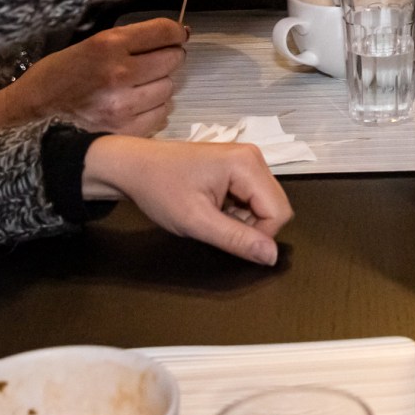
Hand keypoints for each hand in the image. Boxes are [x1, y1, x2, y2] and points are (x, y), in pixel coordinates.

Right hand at [9, 19, 189, 134]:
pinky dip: (153, 110)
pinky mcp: (124, 131)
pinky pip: (160, 115)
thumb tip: (175, 35)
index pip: (165, 32)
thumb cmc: (58, 76)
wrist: (29, 115)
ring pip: (168, 89)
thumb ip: (129, 41)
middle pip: (173, 60)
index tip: (175, 37)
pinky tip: (135, 108)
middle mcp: (119, 73)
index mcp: (108, 45)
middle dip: (168, 59)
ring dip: (159, 86)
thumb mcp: (89, 45)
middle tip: (153, 64)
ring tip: (139, 88)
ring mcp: (123, 105)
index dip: (175, 33)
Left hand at [82, 134, 291, 266]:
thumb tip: (272, 256)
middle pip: (275, 206)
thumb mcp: (196, 222)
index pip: (279, 212)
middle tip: (215, 225)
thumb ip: (237, 240)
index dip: (259, 235)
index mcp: (247, 164)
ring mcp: (246, 159)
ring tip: (210, 215)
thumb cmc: (160, 189)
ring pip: (264, 204)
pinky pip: (252, 197)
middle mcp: (253, 157)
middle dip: (251, 226)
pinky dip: (236, 210)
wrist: (134, 167)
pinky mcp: (238, 166)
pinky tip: (212, 207)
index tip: (226, 238)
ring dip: (242, 220)